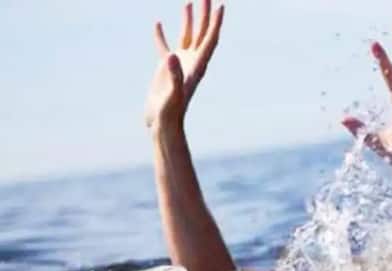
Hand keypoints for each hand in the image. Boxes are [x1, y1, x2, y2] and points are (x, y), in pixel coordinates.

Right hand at [144, 0, 223, 131]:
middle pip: (201, 34)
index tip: (220, 5)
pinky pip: (164, 46)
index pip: (210, 40)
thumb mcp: (173, 94)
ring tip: (189, 2)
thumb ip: (174, 75)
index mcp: (197, 67)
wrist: (163, 125)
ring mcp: (180, 65)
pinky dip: (161, 36)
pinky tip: (158, 23)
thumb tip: (172, 55)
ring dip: (189, 20)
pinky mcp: (166, 69)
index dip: (216, 23)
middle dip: (205, 15)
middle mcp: (192, 63)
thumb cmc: (170, 113)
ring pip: (186, 37)